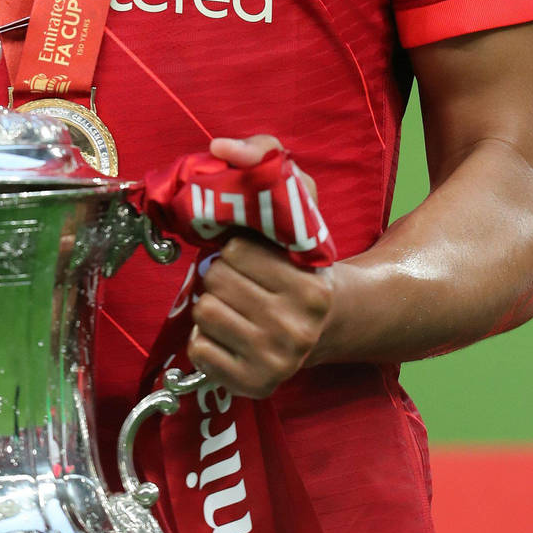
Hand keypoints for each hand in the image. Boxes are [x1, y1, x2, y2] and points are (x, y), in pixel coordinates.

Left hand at [188, 133, 331, 397]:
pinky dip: (205, 338)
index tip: (249, 254)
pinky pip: (198, 351)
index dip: (235, 246)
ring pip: (204, 313)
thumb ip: (265, 159)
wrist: (333, 324)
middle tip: (239, 280)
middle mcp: (296, 330)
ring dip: (212, 303)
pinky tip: (230, 332)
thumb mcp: (299, 204)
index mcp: (309, 288)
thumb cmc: (302, 261)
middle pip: (217, 282)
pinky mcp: (255, 385)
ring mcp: (276, 362)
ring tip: (236, 304)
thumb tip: (220, 147)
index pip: (236, 252)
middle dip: (221, 274)